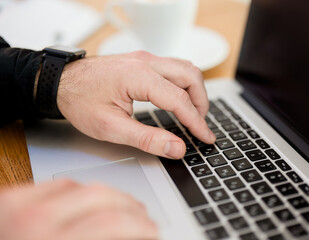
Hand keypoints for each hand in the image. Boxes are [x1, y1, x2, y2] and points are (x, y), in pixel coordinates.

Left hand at [0, 179, 157, 239]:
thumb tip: (130, 234)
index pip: (111, 223)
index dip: (140, 226)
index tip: (152, 230)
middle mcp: (34, 220)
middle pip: (101, 196)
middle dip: (129, 207)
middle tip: (142, 218)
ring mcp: (19, 204)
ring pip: (82, 185)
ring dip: (108, 196)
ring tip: (120, 207)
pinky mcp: (12, 196)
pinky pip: (57, 183)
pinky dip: (79, 189)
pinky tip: (89, 200)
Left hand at [57, 51, 214, 158]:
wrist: (61, 82)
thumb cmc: (80, 101)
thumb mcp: (110, 127)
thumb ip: (147, 138)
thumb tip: (176, 147)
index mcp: (138, 76)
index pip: (180, 100)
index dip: (197, 122)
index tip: (206, 137)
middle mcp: (145, 62)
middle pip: (191, 76)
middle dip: (202, 103)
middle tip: (200, 126)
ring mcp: (145, 58)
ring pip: (186, 68)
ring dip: (195, 91)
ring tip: (194, 115)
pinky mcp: (143, 61)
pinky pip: (174, 67)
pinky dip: (185, 84)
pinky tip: (181, 99)